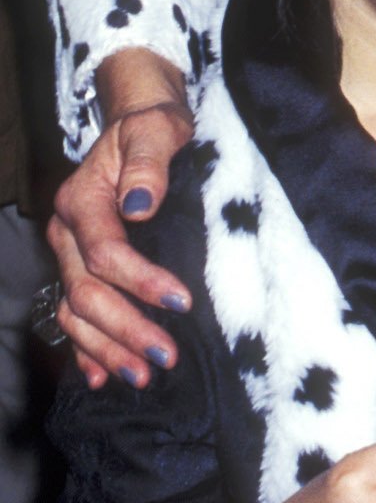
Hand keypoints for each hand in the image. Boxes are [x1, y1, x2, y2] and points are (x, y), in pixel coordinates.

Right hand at [50, 51, 196, 388]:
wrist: (139, 126)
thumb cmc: (153, 129)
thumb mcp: (157, 130)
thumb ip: (149, 162)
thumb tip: (140, 204)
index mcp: (82, 200)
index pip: (105, 252)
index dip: (140, 281)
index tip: (182, 302)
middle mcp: (67, 232)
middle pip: (85, 291)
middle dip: (125, 329)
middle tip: (165, 357)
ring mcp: (68, 255)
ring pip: (74, 312)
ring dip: (106, 349)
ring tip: (142, 377)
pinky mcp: (79, 269)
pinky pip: (72, 316)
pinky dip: (84, 349)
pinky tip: (100, 377)